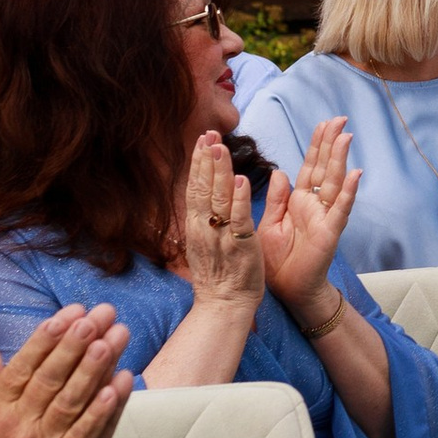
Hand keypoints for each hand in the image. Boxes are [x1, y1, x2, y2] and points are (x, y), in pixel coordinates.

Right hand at [0, 306, 132, 437]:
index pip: (23, 367)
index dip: (47, 339)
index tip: (67, 314)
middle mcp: (19, 424)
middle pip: (52, 377)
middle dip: (76, 343)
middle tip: (98, 315)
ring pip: (72, 400)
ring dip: (94, 369)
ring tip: (113, 340)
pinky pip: (85, 435)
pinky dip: (102, 411)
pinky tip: (118, 387)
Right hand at [178, 131, 264, 313]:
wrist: (223, 305)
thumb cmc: (218, 274)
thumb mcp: (205, 240)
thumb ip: (206, 215)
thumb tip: (206, 191)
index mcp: (197, 226)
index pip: (194, 188)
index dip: (198, 163)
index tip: (202, 139)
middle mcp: (204, 229)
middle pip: (202, 188)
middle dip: (205, 159)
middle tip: (208, 133)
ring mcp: (221, 237)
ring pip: (218, 199)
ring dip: (220, 172)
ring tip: (220, 147)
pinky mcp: (240, 247)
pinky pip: (239, 220)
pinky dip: (240, 200)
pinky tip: (242, 181)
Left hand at [260, 116, 359, 320]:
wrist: (286, 290)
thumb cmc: (276, 260)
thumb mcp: (268, 223)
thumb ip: (276, 198)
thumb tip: (280, 171)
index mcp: (298, 201)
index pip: (310, 167)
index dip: (317, 145)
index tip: (324, 123)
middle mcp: (315, 205)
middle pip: (325, 168)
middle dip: (331, 143)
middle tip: (339, 119)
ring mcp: (325, 217)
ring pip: (335, 183)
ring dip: (341, 159)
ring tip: (346, 136)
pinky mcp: (330, 232)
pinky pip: (341, 209)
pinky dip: (349, 192)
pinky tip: (356, 174)